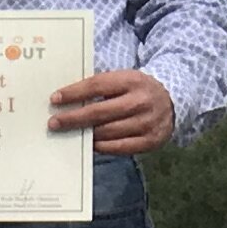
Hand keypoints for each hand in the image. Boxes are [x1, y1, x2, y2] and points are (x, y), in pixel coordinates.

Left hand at [50, 67, 176, 153]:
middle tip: (54, 123)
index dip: (74, 93)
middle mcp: (140, 102)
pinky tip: (89, 143)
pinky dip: (101, 146)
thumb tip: (67, 99)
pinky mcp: (150, 141)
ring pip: (108, 132)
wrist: (172, 101)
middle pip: (100, 112)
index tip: (55, 99)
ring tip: (69, 134)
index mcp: (132, 80)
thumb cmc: (138, 90)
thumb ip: (100, 87)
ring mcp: (146, 123)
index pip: (97, 85)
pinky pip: (119, 147)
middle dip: (73, 118)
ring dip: (85, 134)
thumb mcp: (124, 79)